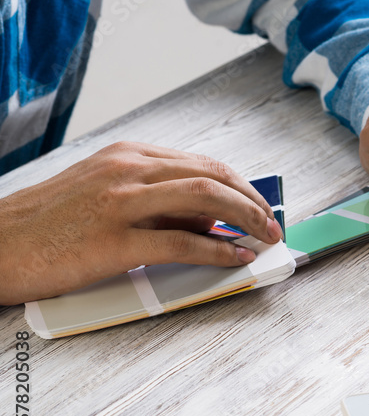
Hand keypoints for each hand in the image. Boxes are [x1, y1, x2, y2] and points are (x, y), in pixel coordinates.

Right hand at [0, 142, 282, 304]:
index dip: (241, 185)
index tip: (261, 204)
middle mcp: (128, 171)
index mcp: (127, 156)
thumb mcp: (104, 194)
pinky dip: (218, 250)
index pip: (202, 164)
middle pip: (213, 177)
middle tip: (274, 224)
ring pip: (206, 200)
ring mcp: (121, 203)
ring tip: (266, 238)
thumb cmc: (47, 224)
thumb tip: (210, 220)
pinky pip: (182, 242)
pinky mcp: (114, 241)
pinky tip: (236, 258)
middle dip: (253, 201)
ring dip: (247, 219)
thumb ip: (155, 201)